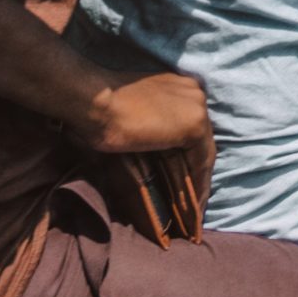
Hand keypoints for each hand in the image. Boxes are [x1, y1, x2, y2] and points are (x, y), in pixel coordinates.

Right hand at [77, 69, 214, 201]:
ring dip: (198, 182)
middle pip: (199, 140)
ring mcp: (197, 107)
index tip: (182, 181)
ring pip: (203, 152)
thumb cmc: (101, 110)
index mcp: (178, 86)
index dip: (187, 157)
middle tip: (192, 200)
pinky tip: (193, 205)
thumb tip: (155, 156)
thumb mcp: (134, 116)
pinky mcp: (194, 125)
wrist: (94, 102)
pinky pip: (201, 162)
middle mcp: (194, 92)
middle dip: (195, 170)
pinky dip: (198, 185)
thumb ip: (151, 127)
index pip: (189, 128)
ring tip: (193, 210)